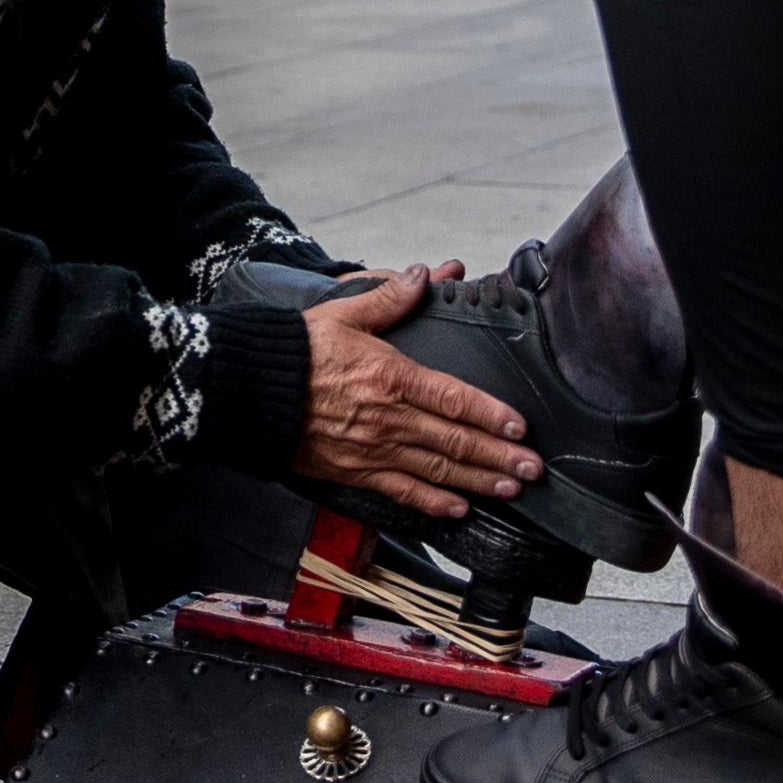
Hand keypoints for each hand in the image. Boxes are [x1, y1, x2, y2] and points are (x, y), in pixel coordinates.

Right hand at [285, 267, 539, 519]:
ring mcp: (373, 450)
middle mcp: (389, 419)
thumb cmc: (296, 351)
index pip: (455, 399)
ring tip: (511, 487)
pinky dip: (433, 502)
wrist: (250, 391)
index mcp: (391, 377)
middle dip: (499, 456)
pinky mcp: (355, 472)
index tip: (521, 427)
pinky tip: (459, 507)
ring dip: (479, 481)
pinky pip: (402, 491)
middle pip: (456, 441)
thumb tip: (426, 275)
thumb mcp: (344, 313)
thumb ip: (390, 298)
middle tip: (532, 468)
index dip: (492, 415)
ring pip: (438, 470)